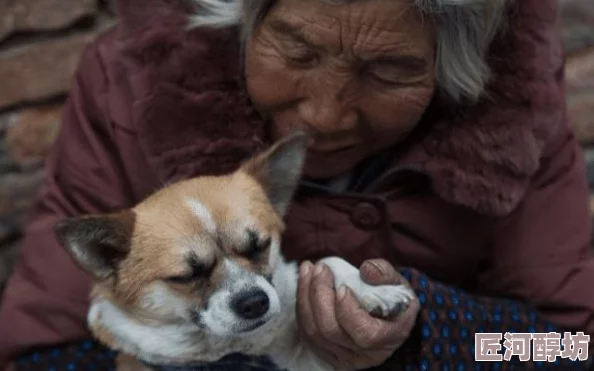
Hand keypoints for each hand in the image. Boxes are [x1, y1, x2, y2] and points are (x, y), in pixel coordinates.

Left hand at [296, 259, 419, 369]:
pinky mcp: (324, 352)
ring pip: (313, 332)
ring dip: (305, 296)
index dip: (348, 310)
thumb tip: (366, 270)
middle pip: (331, 330)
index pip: (364, 334)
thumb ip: (385, 274)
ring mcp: (341, 357)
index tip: (343, 286)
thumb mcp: (399, 284)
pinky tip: (305, 283)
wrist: (387, 317)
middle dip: (320, 294)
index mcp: (387, 338)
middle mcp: (363, 355)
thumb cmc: (394, 300)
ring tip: (308, 269)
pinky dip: (302, 305)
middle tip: (320, 268)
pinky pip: (305, 332)